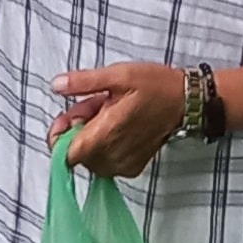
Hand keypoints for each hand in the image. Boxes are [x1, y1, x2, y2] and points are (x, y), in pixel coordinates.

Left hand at [49, 63, 184, 177]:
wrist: (186, 101)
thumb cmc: (155, 86)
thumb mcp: (118, 74)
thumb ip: (84, 82)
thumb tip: (56, 85)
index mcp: (107, 133)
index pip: (67, 155)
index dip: (59, 137)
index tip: (66, 117)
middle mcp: (113, 155)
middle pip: (76, 154)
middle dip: (77, 129)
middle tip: (93, 104)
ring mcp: (123, 165)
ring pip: (89, 158)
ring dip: (90, 136)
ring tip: (108, 111)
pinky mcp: (132, 167)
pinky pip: (105, 162)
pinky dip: (104, 145)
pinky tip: (116, 125)